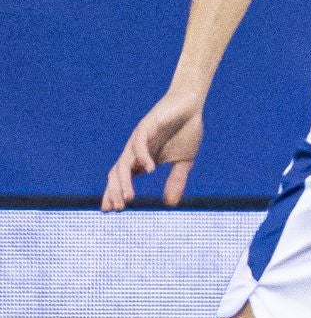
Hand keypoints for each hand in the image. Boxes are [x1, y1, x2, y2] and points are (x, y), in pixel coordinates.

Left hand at [102, 89, 203, 209]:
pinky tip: (150, 170)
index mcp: (142, 159)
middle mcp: (135, 150)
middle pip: (117, 173)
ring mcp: (139, 139)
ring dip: (124, 181)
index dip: (115, 193)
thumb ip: (176, 181)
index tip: (112, 211)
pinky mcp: (146, 126)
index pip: (122, 178)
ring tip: (129, 198)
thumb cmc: (186, 131)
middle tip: (116, 209)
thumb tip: (170, 204)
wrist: (190, 106)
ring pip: (124, 162)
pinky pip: (139, 144)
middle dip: (114, 191)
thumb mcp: (184, 162)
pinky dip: (142, 158)